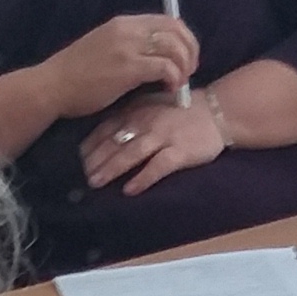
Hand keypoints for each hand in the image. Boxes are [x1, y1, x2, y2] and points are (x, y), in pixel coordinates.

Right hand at [36, 10, 198, 121]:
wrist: (53, 86)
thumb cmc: (76, 75)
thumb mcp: (105, 48)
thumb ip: (130, 46)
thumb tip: (155, 56)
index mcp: (124, 23)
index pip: (168, 20)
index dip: (184, 38)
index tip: (185, 57)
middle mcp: (129, 29)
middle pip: (176, 30)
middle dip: (190, 51)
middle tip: (189, 71)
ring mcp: (128, 47)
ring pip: (174, 47)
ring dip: (184, 66)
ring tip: (180, 82)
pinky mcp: (128, 68)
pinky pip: (165, 67)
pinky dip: (174, 78)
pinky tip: (170, 89)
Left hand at [82, 90, 228, 195]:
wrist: (219, 110)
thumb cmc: (182, 110)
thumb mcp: (152, 105)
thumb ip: (130, 116)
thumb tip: (104, 136)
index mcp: (137, 110)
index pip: (107, 127)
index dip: (90, 144)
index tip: (77, 159)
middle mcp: (147, 122)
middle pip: (115, 142)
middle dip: (95, 160)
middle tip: (81, 175)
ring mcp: (164, 136)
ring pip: (132, 153)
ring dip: (111, 168)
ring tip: (96, 182)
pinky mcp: (180, 151)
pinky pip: (158, 166)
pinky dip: (143, 178)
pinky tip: (129, 190)